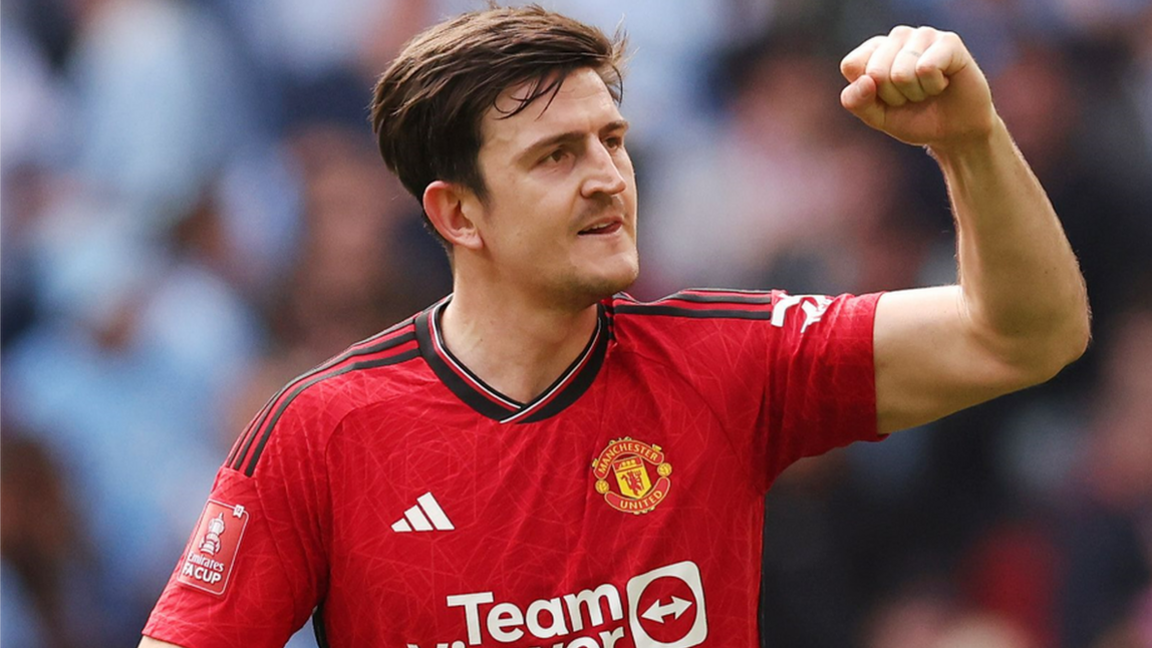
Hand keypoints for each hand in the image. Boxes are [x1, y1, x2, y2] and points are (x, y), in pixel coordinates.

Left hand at [840, 26, 994, 149]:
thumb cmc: (914, 118)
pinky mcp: (948, 41)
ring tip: (927, 89)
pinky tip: (943, 82)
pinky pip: (926, 68)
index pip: (852, 64)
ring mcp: (923, 36)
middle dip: (893, 96)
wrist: (955, 131)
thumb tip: (864, 80)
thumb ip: (857, 102)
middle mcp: (897, 37)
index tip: (886, 98)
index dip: (868, 93)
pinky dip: (933, 86)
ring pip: (901, 73)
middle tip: (911, 96)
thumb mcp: (877, 117)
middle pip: (875, 72)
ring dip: (915, 93)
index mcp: (874, 49)